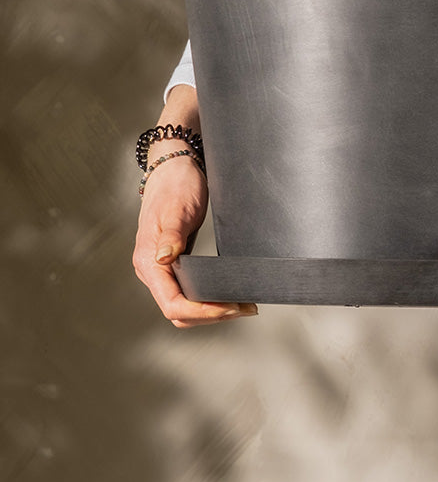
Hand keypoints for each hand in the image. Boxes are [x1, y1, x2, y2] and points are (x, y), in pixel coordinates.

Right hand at [132, 85, 256, 327]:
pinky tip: (227, 292)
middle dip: (210, 315)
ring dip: (210, 310)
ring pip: (183, 304)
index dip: (201, 312)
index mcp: (148, 260)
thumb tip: (164, 259)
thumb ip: (171, 234)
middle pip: (178, 311)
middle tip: (244, 307)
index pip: (172, 304)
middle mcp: (152, 269)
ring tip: (241, 303)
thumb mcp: (177, 208)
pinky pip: (187, 291)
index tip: (228, 308)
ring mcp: (161, 268)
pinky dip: (207, 297)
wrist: (174, 166)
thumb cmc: (176, 184)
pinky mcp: (174, 262)